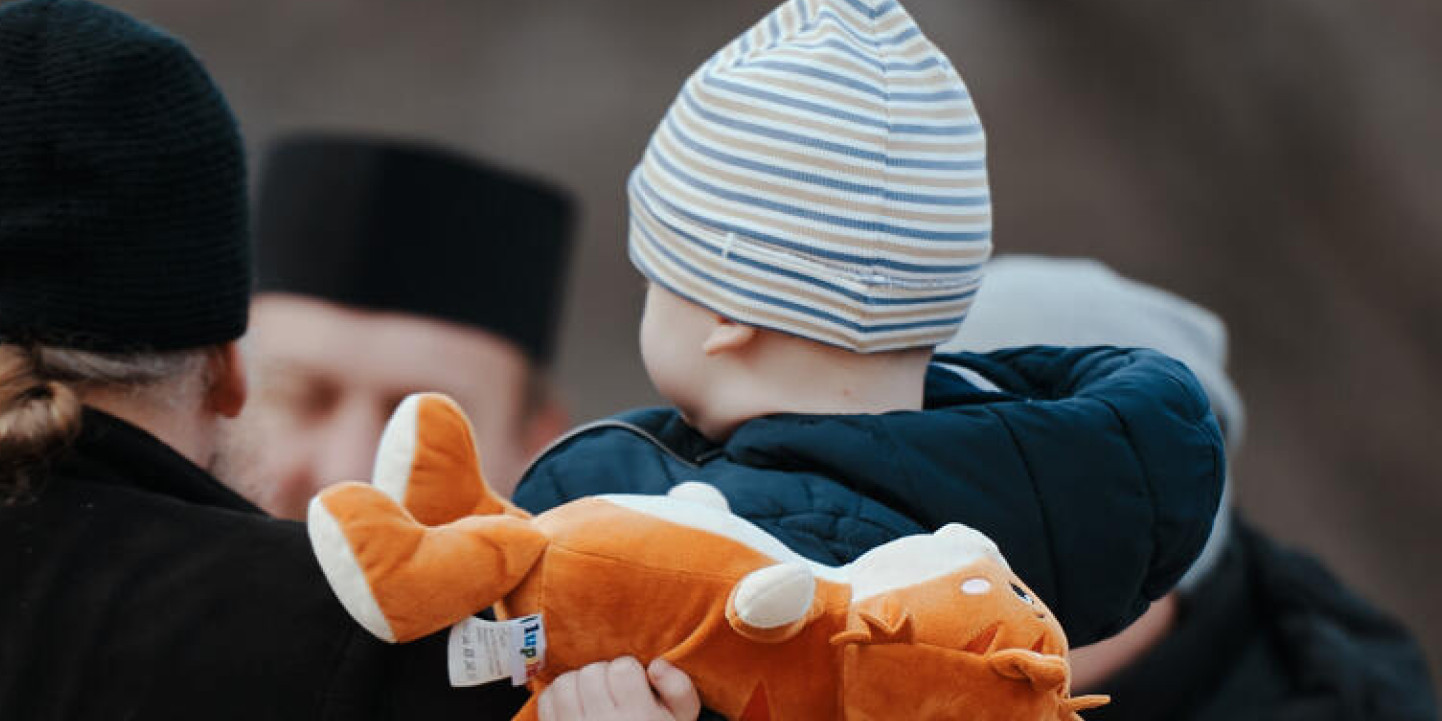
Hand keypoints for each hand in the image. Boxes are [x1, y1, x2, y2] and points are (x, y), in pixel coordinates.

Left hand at [538, 657, 699, 720]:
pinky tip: (575, 706)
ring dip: (579, 684)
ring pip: (566, 683)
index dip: (628, 672)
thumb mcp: (681, 720)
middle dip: (603, 676)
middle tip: (613, 694)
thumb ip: (678, 688)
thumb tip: (656, 665)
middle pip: (592, 672)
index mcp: (639, 719)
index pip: (623, 668)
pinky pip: (547, 700)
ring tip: (592, 697)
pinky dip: (558, 697)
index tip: (633, 687)